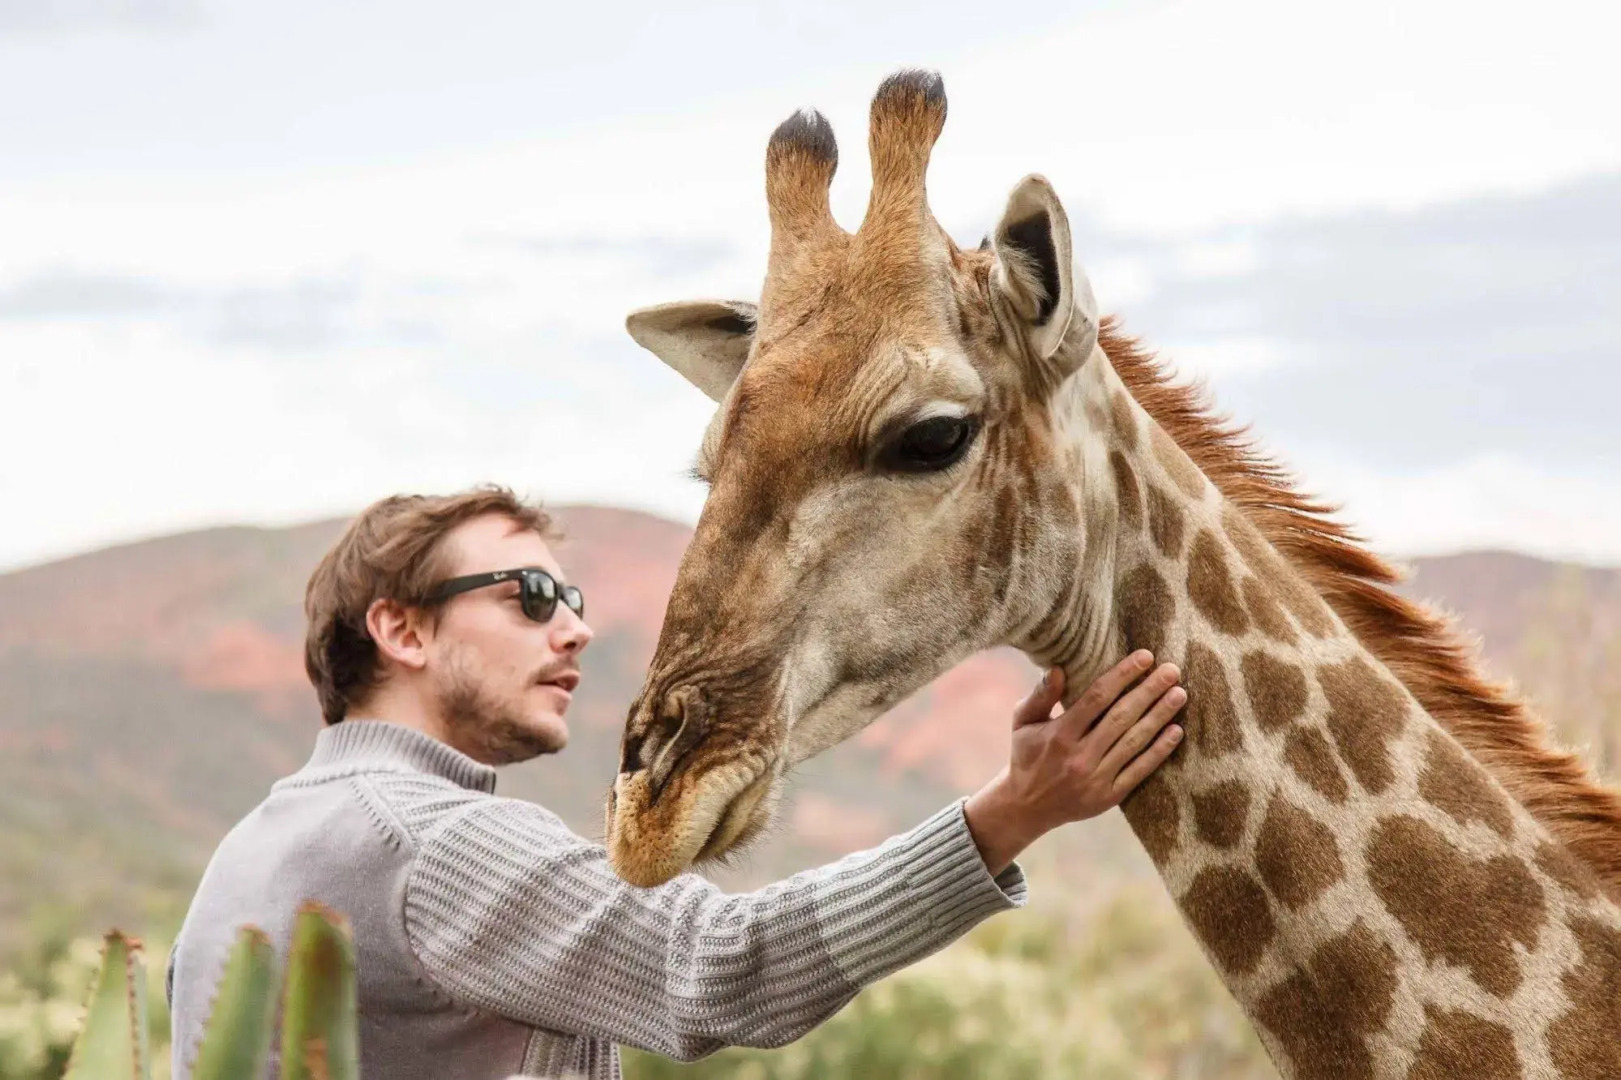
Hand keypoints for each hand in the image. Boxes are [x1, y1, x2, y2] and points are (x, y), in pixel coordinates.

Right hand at [964, 651, 1184, 874]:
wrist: (1025, 807)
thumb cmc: (1026, 756)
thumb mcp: (1022, 722)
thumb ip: (1041, 695)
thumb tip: (1059, 669)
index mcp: (1060, 733)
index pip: (1097, 697)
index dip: (1123, 675)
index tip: (1145, 657)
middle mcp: (1080, 755)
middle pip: (1122, 717)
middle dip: (1149, 691)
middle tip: (1172, 670)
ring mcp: (1096, 778)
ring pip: (1134, 742)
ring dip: (1159, 716)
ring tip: (1179, 694)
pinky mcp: (1109, 797)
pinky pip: (1139, 771)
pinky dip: (1159, 751)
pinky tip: (1176, 732)